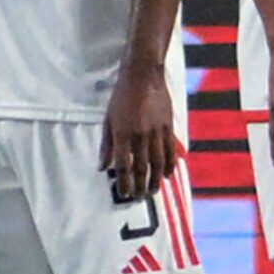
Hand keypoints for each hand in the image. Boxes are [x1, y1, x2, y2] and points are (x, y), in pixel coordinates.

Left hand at [100, 64, 177, 203]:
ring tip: (153, 191)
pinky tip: (167, 175)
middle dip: (140, 186)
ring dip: (156, 180)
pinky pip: (170, 151)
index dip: (124, 182)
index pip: (123, 165)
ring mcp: (157, 132)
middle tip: (139, 198)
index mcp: (122, 134)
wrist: (143, 76)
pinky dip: (169, 165)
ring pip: (158, 163)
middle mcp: (140, 135)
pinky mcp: (169, 127)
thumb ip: (106, 145)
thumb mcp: (108, 120)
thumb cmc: (122, 97)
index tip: (124, 194)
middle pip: (142, 168)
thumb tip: (102, 166)